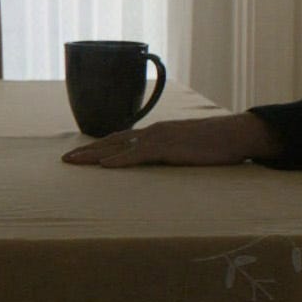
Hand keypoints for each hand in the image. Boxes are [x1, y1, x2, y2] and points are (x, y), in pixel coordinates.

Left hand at [62, 112, 281, 167]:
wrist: (236, 134)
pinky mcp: (169, 148)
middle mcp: (152, 133)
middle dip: (87, 151)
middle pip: (112, 141)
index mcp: (155, 134)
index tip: (78, 156)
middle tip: (64, 161)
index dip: (98, 148)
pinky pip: (139, 155)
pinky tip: (104, 167)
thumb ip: (169, 157)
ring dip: (94, 155)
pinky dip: (120, 160)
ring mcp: (159, 138)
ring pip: (119, 147)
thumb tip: (158, 168)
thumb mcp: (186, 151)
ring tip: (74, 163)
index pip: (119, 140)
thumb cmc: (215, 146)